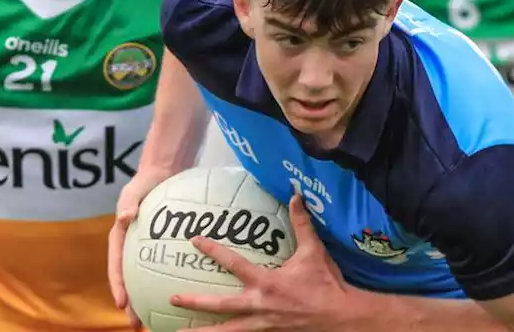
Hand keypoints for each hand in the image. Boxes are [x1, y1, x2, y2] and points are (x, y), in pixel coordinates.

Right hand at [109, 165, 178, 328]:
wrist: (163, 173)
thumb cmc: (144, 182)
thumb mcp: (133, 191)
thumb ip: (128, 203)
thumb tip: (125, 218)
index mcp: (120, 239)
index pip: (116, 266)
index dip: (118, 286)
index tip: (123, 304)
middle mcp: (131, 248)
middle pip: (130, 280)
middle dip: (132, 304)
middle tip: (137, 323)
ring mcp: (147, 250)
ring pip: (147, 279)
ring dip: (149, 299)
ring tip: (156, 320)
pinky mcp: (162, 248)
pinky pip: (166, 267)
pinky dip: (170, 281)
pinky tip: (185, 294)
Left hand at [171, 195, 364, 330]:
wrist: (342, 318)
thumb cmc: (327, 284)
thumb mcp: (314, 252)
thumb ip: (302, 224)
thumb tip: (296, 196)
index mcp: (266, 283)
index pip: (233, 263)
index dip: (213, 250)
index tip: (194, 240)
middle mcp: (259, 306)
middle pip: (220, 305)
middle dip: (195, 303)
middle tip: (172, 299)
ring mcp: (262, 324)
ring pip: (228, 331)